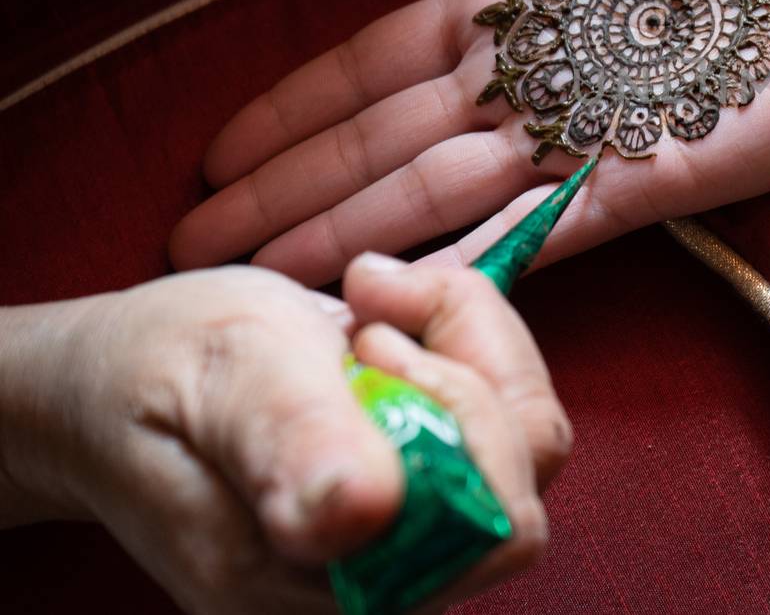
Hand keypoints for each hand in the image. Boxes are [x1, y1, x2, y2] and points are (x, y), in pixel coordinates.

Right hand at [0, 255, 565, 613]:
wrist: (121, 389)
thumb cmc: (162, 374)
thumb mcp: (218, 375)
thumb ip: (288, 438)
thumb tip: (359, 511)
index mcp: (321, 583)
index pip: (491, 519)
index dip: (460, 405)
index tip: (370, 328)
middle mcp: (381, 590)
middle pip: (522, 476)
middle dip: (464, 361)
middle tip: (367, 306)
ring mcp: (412, 550)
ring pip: (524, 441)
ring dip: (469, 350)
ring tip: (372, 313)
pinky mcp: (430, 502)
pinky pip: (503, 424)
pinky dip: (466, 351)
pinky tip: (392, 326)